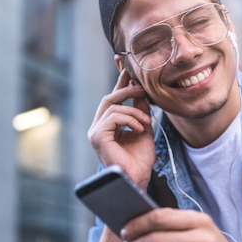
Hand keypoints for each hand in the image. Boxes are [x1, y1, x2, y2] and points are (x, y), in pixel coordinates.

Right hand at [88, 70, 155, 187]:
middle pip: (109, 98)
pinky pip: (113, 117)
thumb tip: (141, 89)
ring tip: (146, 122)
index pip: (113, 98)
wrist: (138, 178)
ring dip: (134, 112)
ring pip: (112, 106)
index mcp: (109, 124)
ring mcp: (95, 131)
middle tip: (143, 89)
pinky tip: (139, 129)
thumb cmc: (140, 159)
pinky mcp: (97, 136)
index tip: (125, 64)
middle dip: (126, 88)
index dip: (119, 80)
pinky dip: (129, 119)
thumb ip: (140, 109)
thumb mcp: (143, 127)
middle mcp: (99, 126)